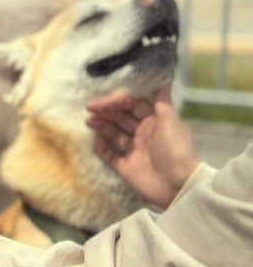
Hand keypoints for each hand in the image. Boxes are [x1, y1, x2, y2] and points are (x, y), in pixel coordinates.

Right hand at [86, 87, 199, 208]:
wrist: (177, 185)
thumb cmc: (175, 150)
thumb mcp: (171, 122)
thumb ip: (163, 103)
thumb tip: (164, 81)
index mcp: (154, 121)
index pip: (132, 106)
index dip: (116, 102)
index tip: (100, 103)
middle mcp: (143, 133)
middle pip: (121, 118)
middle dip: (106, 112)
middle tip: (90, 110)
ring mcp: (134, 150)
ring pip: (114, 134)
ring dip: (102, 126)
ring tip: (89, 122)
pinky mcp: (126, 166)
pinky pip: (110, 154)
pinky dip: (102, 147)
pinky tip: (96, 140)